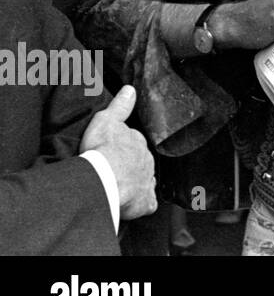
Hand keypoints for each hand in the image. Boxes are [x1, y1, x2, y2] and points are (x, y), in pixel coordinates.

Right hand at [80, 86, 157, 221]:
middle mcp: (146, 161)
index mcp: (137, 143)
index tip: (118, 151)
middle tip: (116, 171)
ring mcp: (147, 182)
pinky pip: (147, 203)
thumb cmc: (103, 149)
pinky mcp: (145, 201)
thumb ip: (120, 106)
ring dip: (136, 183)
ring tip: (121, 188)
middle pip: (140, 162)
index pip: (135, 143)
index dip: (125, 147)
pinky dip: (142, 204)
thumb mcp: (107, 120)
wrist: (105, 177)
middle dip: (132, 166)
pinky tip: (134, 205)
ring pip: (144, 181)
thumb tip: (130, 90)